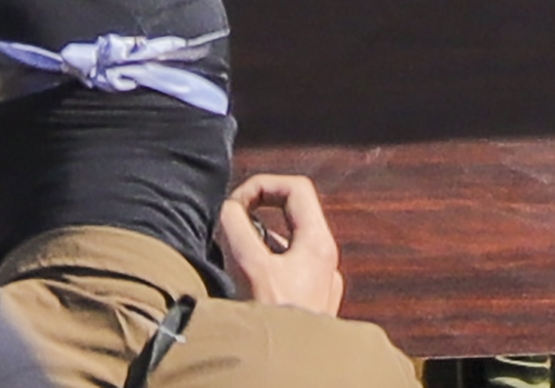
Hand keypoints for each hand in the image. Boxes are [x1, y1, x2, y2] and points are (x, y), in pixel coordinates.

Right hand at [216, 175, 346, 315]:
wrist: (293, 374)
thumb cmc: (277, 322)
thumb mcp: (250, 268)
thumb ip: (236, 229)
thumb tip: (228, 209)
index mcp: (318, 243)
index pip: (295, 188)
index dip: (261, 186)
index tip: (236, 204)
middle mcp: (326, 260)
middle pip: (292, 213)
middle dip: (257, 211)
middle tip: (231, 225)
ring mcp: (322, 284)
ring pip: (288, 245)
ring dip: (258, 243)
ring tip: (234, 261)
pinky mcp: (312, 305)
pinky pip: (288, 271)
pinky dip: (265, 267)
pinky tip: (248, 288)